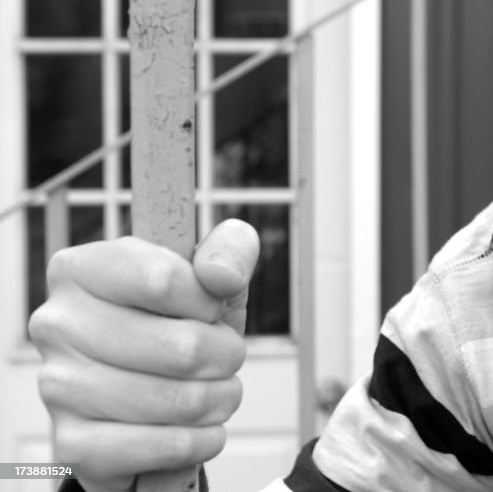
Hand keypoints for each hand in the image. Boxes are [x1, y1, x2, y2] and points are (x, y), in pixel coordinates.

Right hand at [28, 219, 259, 491]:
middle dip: (226, 356)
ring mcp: (58, 386)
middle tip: (224, 357)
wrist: (151, 391)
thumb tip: (221, 276)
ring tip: (214, 390)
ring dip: (219, 399)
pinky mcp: (73, 444)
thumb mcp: (213, 275)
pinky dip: (200, 440)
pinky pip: (162, 447)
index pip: (164, 279)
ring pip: (179, 400)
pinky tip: (198, 428)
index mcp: (84, 268)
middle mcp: (59, 324)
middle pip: (183, 347)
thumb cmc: (181, 321)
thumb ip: (229, 251)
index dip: (210, 302)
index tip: (213, 310)